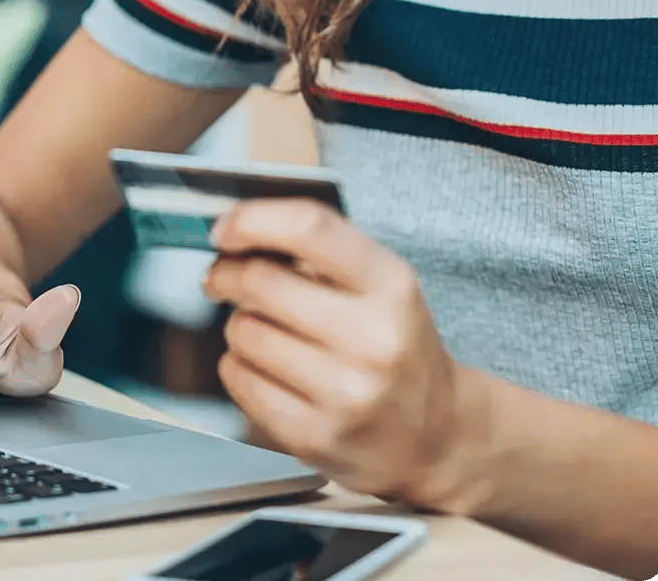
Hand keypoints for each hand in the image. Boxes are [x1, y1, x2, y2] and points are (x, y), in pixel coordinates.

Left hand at [203, 199, 483, 509]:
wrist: (437, 435)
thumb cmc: (393, 343)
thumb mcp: (381, 284)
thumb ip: (320, 249)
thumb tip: (235, 228)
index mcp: (391, 285)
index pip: (309, 229)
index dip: (252, 220)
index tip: (223, 229)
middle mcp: (374, 338)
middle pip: (261, 281)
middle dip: (226, 273)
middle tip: (220, 276)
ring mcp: (345, 393)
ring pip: (243, 332)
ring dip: (238, 324)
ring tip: (262, 330)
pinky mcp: (315, 437)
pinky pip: (239, 379)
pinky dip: (237, 365)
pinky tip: (262, 367)